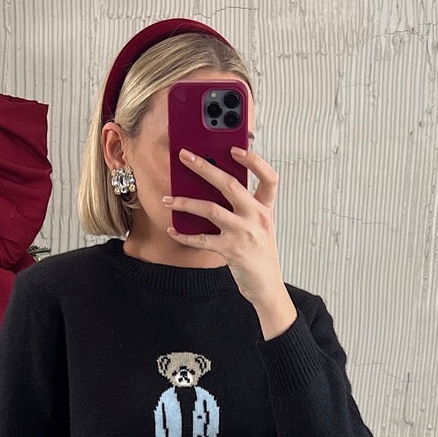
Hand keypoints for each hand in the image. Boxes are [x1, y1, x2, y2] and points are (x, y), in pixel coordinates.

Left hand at [163, 145, 286, 308]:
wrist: (267, 287)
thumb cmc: (260, 255)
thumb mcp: (260, 227)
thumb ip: (244, 207)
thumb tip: (214, 189)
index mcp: (265, 209)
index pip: (269, 178)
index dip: (254, 161)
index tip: (235, 149)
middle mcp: (257, 217)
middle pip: (230, 184)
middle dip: (204, 167)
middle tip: (185, 156)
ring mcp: (244, 233)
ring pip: (210, 209)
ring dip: (185, 203)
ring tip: (168, 200)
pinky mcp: (231, 250)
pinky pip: (202, 239)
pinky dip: (184, 235)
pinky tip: (173, 231)